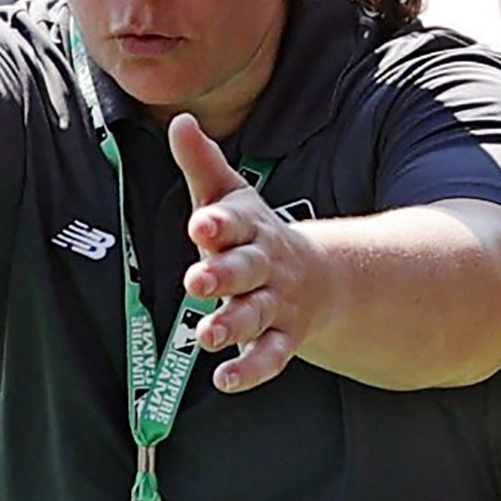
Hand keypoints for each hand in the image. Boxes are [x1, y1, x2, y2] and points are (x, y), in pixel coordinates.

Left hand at [171, 112, 321, 391]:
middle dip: (223, 274)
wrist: (320, 277)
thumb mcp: (231, 197)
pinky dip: (250, 369)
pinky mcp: (283, 337)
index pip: (234, 221)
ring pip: (257, 314)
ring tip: (208, 335)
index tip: (202, 224)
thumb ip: (202, 164)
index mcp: (250, 228)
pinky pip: (270, 356)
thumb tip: (180, 120)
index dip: (219, 222)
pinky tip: (225, 381)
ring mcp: (277, 303)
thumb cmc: (255, 234)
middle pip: (245, 269)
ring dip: (232, 325)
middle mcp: (264, 265)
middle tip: (196, 281)